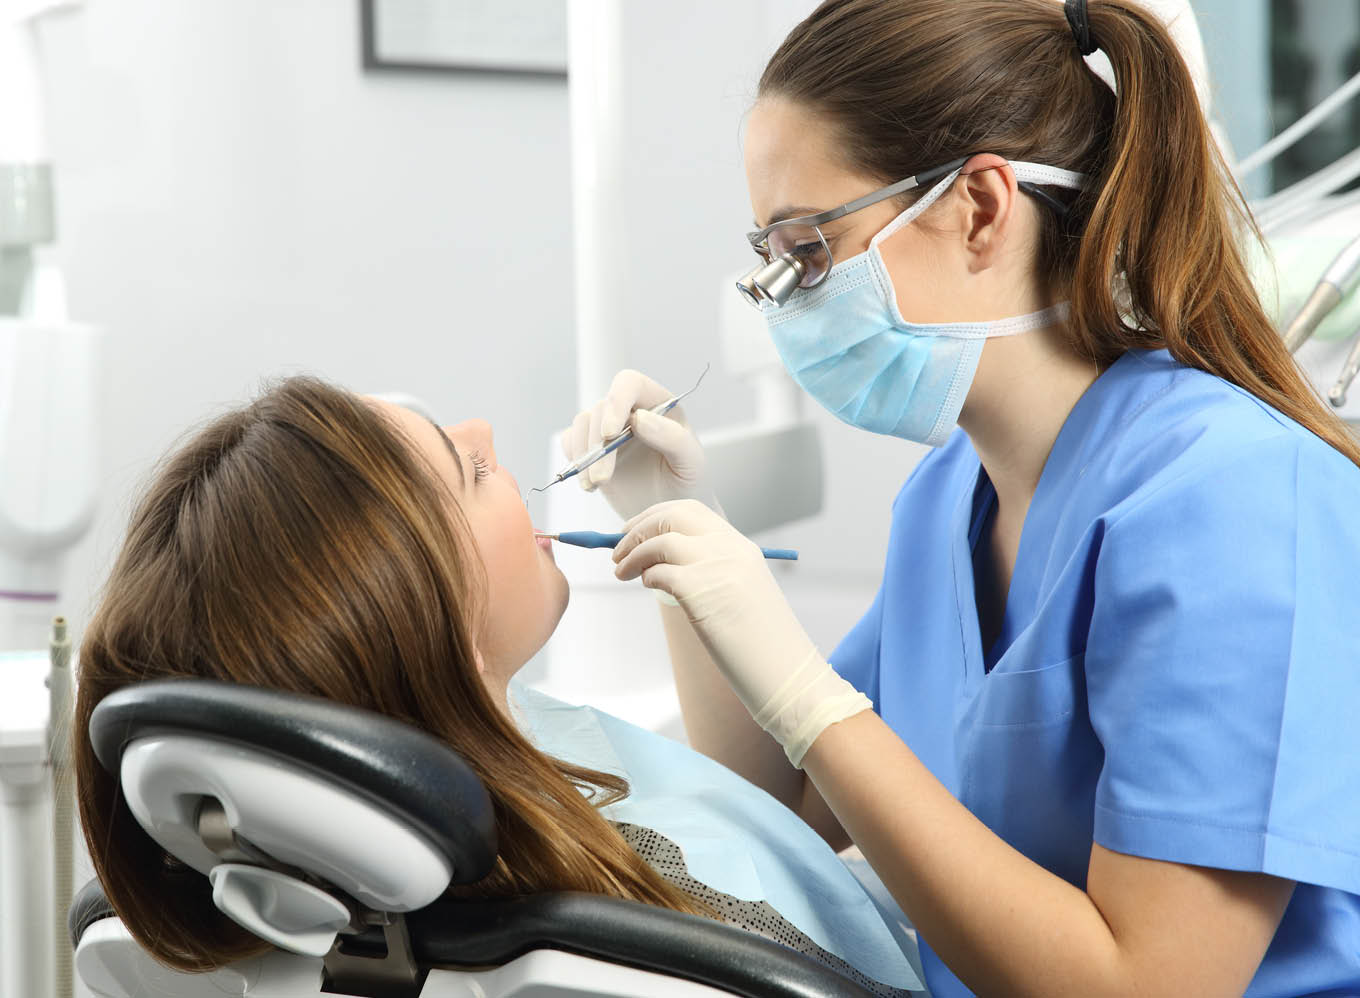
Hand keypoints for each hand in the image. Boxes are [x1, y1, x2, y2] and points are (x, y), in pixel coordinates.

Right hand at [561, 369, 719, 521]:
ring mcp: (609, 427)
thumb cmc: (683, 482)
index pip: (630, 384)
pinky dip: (575, 462)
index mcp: (658, 404)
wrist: (665, 507)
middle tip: (603, 478)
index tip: (610, 433)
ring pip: (583, 424)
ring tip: (597, 483)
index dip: (616, 401)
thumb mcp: (691, 463)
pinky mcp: (591, 446)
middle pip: (602, 409)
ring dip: (585, 456)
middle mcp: (631, 410)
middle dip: (598, 446)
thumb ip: (673, 438)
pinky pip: (571, 442)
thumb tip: (640, 419)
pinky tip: (591, 484)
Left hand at [612, 500, 870, 765]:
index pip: (690, 512)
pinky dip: (646, 576)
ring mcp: (716, 566)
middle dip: (638, 527)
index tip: (636, 530)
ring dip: (632, 553)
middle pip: (672, 516)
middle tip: (618, 547)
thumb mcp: (740, 592)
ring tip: (621, 572)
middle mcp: (729, 548)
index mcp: (740, 546)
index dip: (656, 516)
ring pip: (660, 540)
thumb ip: (710, 571)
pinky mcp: (701, 590)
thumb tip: (660, 564)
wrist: (785, 671)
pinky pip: (659, 572)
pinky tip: (648, 587)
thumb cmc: (760, 642)